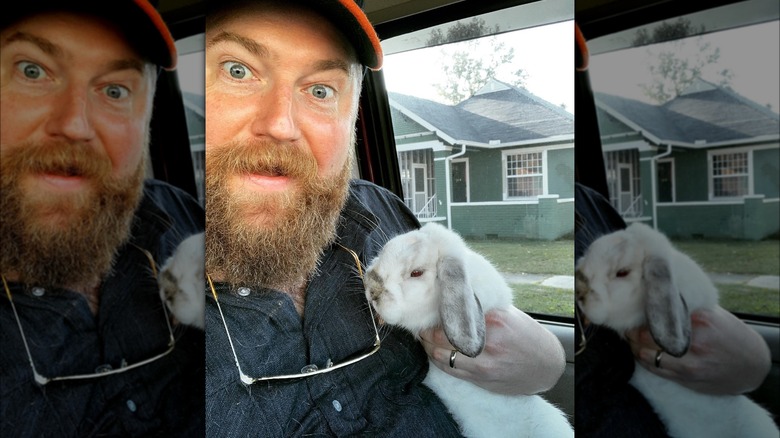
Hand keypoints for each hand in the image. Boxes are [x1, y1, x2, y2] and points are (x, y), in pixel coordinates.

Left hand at [419, 306, 565, 395]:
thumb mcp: (508, 314)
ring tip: (423, 337)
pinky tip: (432, 352)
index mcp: (494, 321)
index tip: (428, 307)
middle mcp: (488, 343)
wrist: (545, 365)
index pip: (455, 313)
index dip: (437, 311)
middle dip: (427, 329)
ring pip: (441, 354)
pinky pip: (449, 369)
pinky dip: (436, 360)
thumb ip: (482, 307)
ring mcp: (483, 363)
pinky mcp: (480, 378)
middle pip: (443, 335)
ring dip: (428, 346)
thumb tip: (454, 297)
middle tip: (420, 323)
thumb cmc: (526, 335)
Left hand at [626, 306, 770, 394]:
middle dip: (633, 328)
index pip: (659, 313)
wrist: (751, 365)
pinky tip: (639, 351)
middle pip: (647, 333)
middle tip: (626, 323)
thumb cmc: (729, 334)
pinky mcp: (686, 377)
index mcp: (700, 320)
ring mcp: (690, 362)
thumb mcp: (712, 314)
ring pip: (646, 353)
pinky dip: (642, 359)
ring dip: (633, 345)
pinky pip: (654, 368)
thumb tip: (654, 295)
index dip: (642, 310)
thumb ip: (686, 306)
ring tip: (630, 337)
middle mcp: (694, 341)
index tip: (633, 307)